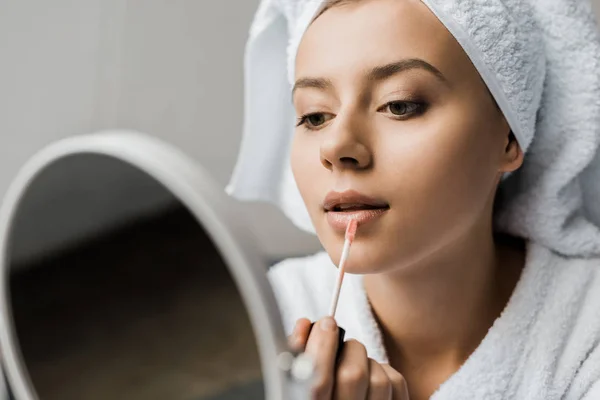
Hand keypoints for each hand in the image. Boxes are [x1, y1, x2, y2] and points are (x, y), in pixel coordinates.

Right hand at [289, 317, 409, 399]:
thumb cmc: (316, 389)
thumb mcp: (298, 381)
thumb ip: (298, 355)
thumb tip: (305, 325)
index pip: (318, 383)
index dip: (322, 347)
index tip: (326, 324)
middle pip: (353, 376)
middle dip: (349, 349)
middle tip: (343, 342)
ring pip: (379, 379)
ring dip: (368, 362)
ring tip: (356, 364)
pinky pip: (396, 385)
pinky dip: (386, 373)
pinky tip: (372, 378)